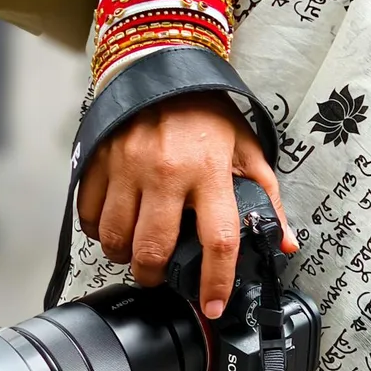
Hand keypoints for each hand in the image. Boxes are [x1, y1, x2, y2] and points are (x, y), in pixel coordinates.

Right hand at [77, 91, 297, 319]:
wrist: (162, 65)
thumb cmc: (206, 111)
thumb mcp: (246, 149)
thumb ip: (265, 198)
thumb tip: (281, 241)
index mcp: (209, 171)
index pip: (217, 240)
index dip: (215, 281)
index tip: (213, 304)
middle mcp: (166, 171)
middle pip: (153, 248)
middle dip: (154, 275)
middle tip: (159, 276)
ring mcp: (127, 167)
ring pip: (115, 236)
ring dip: (124, 256)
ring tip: (134, 253)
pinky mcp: (100, 160)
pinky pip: (88, 212)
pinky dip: (97, 230)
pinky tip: (111, 228)